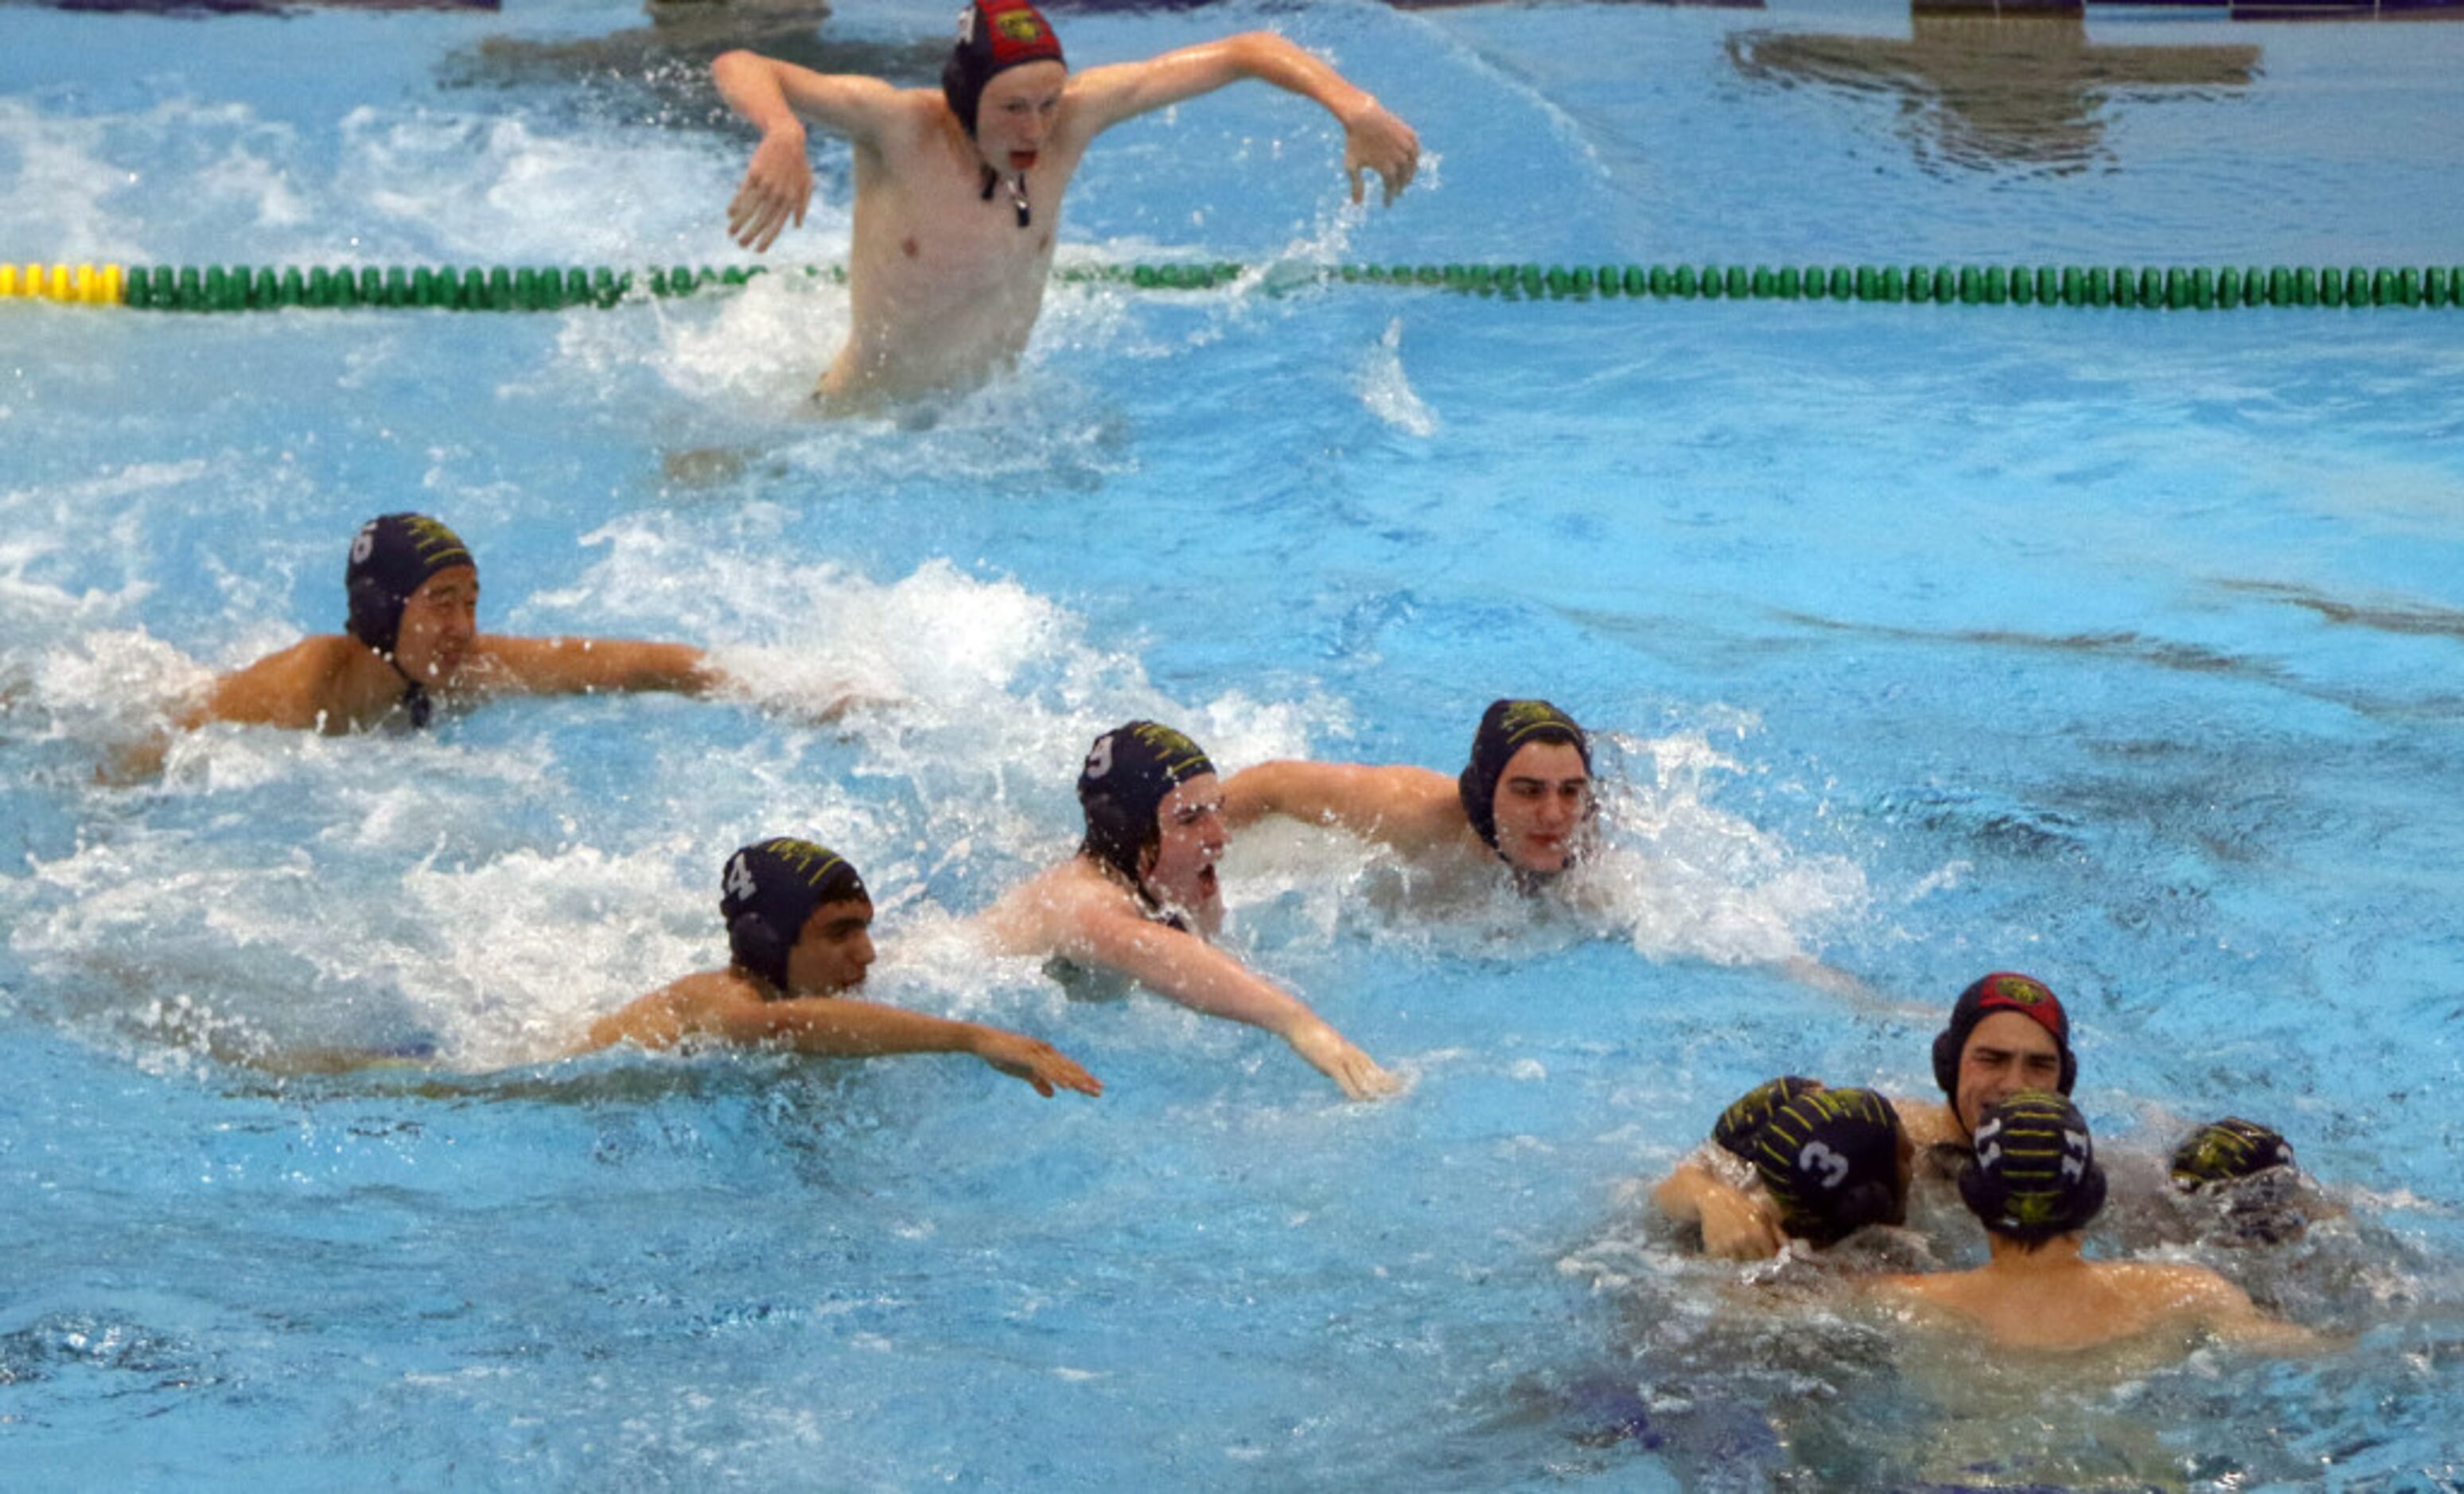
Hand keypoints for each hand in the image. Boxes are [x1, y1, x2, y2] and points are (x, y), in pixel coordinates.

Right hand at [727, 127, 812, 251]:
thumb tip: (797, 226)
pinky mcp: (754, 173)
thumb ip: (802, 206)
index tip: (757, 251)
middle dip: (749, 235)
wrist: (787, 139)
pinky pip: (743, 194)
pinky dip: (735, 205)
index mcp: (791, 200)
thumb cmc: (798, 164)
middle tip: (740, 245)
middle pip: (761, 221)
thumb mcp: (806, 185)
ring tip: (731, 233)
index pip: (777, 226)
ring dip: (739, 223)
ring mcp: (766, 184)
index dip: (767, 240)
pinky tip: (729, 214)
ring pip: (750, 209)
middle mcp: (778, 195)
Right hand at [974, 1030, 1102, 1097]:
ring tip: (1087, 1090)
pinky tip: (1065, 1086)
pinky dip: (1056, 1077)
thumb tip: (1052, 1094)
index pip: (1069, 1068)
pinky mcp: (1026, 1055)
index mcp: (1047, 1055)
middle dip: (1085, 1080)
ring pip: (1060, 1068)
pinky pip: (1044, 1068)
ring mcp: (1037, 1052)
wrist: (984, 1041)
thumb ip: (1038, 1082)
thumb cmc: (1004, 1055)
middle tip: (1100, 1091)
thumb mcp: (1024, 1072)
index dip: (1083, 1078)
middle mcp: (1046, 1051)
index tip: (1097, 1088)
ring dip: (1074, 1080)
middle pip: (1069, 1068)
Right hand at [1285, 1018, 1400, 1100]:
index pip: (1377, 1069)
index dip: (1390, 1079)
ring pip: (1362, 1077)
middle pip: (1375, 1073)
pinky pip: (1344, 1079)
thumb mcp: (1328, 1055)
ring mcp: (1341, 1057)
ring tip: (1384, 1102)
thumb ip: (1338, 1068)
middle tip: (1403, 1094)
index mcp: (1353, 1053)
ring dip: (1373, 1091)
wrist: (1300, 1022)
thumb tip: (1342, 1081)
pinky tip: (1359, 1099)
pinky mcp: (1330, 1061)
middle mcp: (1352, 1055)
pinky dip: (1352, 1090)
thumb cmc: (1313, 1037)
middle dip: (1388, 1085)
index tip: (1403, 1087)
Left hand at [1341, 101, 1418, 207]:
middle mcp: (1400, 159)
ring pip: (1412, 166)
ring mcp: (1407, 146)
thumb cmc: (1354, 143)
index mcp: (1387, 168)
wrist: (1363, 116)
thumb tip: (1356, 204)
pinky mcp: (1410, 135)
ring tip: (1405, 181)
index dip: (1389, 197)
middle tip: (1397, 193)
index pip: (1391, 188)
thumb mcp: (1352, 165)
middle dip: (1400, 187)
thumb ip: (1356, 185)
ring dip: (1409, 176)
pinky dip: (1414, 159)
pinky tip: (1411, 164)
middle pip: (1403, 179)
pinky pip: (1416, 151)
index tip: (1387, 204)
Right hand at [1698, 1189, 1785, 1259]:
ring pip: (1741, 1262)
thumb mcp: (1762, 1211)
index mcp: (1758, 1231)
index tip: (1767, 1250)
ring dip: (1742, 1257)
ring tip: (1740, 1247)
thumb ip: (1777, 1230)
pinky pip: (1726, 1261)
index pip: (1771, 1255)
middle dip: (1757, 1257)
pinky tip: (1728, 1247)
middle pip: (1757, 1262)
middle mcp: (1744, 1240)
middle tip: (1753, 1248)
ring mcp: (1728, 1246)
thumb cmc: (1739, 1203)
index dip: (1771, 1253)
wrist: (1710, 1198)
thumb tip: (1788, 1247)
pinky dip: (1728, 1257)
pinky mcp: (1714, 1249)